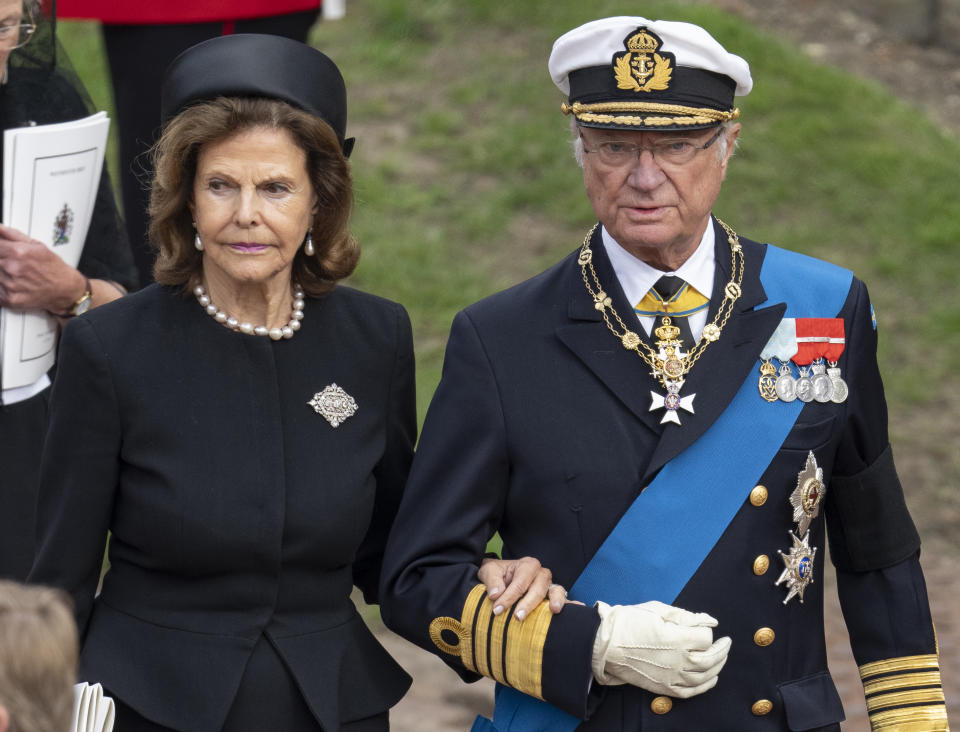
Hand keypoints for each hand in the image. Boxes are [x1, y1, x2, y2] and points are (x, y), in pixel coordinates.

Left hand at [0, 224, 85, 312]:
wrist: (65, 289)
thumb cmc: (53, 268)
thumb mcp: (36, 245)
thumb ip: (12, 234)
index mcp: (18, 252)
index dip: (0, 248)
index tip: (3, 250)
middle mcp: (13, 268)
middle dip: (2, 260)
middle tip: (13, 263)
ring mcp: (10, 285)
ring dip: (2, 273)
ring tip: (17, 274)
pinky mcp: (10, 299)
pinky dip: (2, 286)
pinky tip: (14, 284)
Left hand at [477, 556, 571, 619]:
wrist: (500, 578)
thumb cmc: (496, 575)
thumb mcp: (489, 572)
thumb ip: (492, 581)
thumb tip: (496, 595)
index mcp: (527, 565)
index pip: (520, 582)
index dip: (509, 596)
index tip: (497, 609)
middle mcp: (541, 574)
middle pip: (538, 588)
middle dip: (528, 603)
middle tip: (517, 617)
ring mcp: (549, 586)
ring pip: (555, 591)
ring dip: (554, 601)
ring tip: (554, 611)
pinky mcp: (552, 597)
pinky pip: (564, 600)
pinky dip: (572, 604)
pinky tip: (580, 608)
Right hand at [591, 600, 730, 698]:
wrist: (605, 644)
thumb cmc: (629, 622)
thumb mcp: (657, 610)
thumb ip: (687, 616)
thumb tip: (710, 621)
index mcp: (677, 639)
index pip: (706, 637)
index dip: (706, 630)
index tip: (701, 625)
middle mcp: (678, 661)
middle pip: (711, 659)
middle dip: (722, 650)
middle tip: (726, 643)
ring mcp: (671, 676)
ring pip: (704, 676)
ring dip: (717, 667)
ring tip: (721, 658)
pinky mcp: (664, 687)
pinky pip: (691, 691)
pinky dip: (705, 686)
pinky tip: (711, 678)